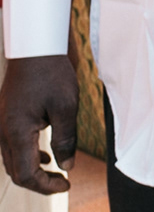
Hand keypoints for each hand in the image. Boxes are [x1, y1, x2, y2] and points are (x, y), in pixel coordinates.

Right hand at [0, 55, 75, 194]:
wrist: (35, 48)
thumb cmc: (52, 74)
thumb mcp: (66, 107)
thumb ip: (66, 139)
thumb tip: (67, 166)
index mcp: (16, 133)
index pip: (26, 174)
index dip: (46, 186)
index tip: (67, 184)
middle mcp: (3, 132)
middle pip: (16, 171)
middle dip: (39, 181)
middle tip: (62, 181)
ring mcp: (2, 124)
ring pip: (12, 159)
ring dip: (32, 168)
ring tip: (55, 169)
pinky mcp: (7, 116)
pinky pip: (12, 145)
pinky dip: (27, 154)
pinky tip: (45, 152)